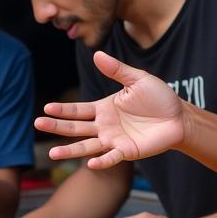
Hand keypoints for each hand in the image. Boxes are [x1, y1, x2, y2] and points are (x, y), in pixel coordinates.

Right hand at [36, 52, 184, 168]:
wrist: (179, 117)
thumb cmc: (159, 98)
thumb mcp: (137, 79)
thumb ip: (117, 70)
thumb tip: (97, 54)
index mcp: (104, 108)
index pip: (77, 110)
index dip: (62, 110)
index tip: (46, 109)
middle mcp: (104, 125)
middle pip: (75, 128)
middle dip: (56, 127)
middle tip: (37, 124)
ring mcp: (113, 140)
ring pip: (86, 146)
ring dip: (70, 151)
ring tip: (52, 154)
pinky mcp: (127, 151)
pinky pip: (111, 157)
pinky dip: (101, 161)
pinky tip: (91, 163)